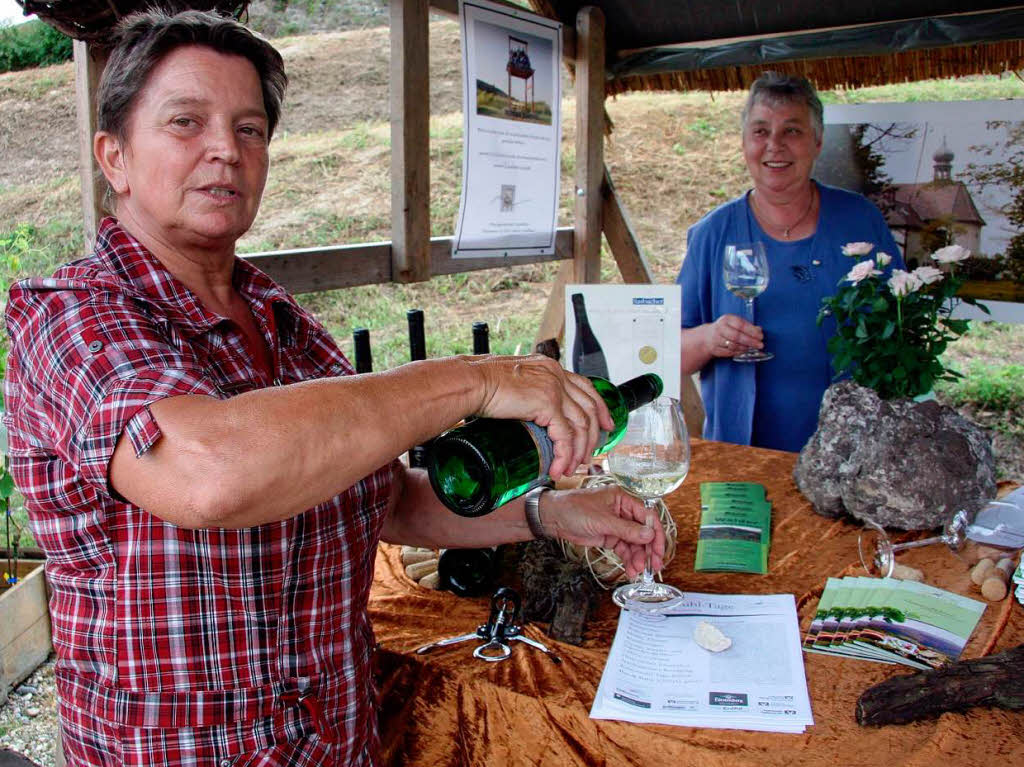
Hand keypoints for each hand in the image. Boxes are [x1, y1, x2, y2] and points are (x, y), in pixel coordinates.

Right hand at [468, 354, 613, 478]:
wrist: (471, 381)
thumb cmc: (481, 383)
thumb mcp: (513, 384)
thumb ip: (526, 394)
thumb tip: (526, 414)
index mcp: (550, 368)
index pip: (585, 387)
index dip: (600, 408)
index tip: (607, 424)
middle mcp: (556, 375)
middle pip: (590, 407)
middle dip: (595, 435)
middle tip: (591, 454)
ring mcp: (554, 388)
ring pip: (581, 425)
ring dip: (578, 451)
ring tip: (571, 468)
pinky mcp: (548, 403)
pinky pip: (565, 436)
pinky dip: (565, 455)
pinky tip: (559, 468)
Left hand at [542, 485, 663, 578]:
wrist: (554, 518)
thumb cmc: (574, 509)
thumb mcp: (602, 520)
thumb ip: (626, 529)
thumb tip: (649, 535)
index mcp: (624, 499)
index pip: (648, 516)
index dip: (656, 534)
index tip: (659, 551)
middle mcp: (623, 511)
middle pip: (644, 532)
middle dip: (649, 550)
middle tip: (654, 566)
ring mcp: (617, 525)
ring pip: (635, 543)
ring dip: (638, 558)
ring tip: (637, 571)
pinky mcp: (610, 536)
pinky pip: (624, 549)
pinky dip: (628, 559)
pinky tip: (630, 570)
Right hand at [706, 314, 762, 357]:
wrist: (707, 337)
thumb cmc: (725, 329)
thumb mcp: (735, 323)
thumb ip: (747, 326)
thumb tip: (759, 330)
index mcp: (726, 319)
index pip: (740, 325)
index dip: (752, 331)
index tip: (761, 336)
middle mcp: (720, 328)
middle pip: (736, 336)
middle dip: (750, 341)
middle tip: (760, 345)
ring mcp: (716, 339)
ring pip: (733, 345)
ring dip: (745, 348)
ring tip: (753, 348)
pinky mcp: (715, 349)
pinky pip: (729, 352)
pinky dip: (739, 353)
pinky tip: (745, 351)